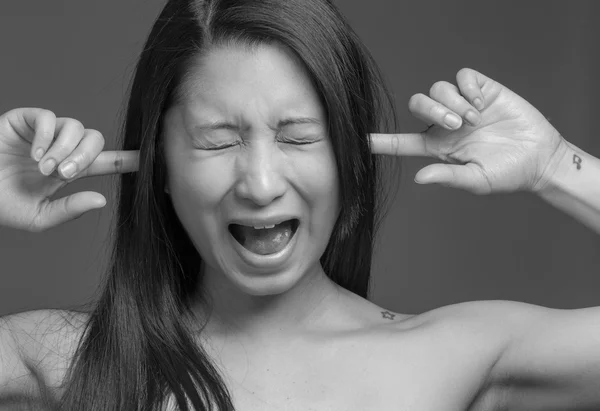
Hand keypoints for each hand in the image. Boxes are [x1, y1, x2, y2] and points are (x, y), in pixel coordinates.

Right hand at [0, 108, 138, 231]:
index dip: (127, 159)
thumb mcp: (38, 217)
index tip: (149, 159)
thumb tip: (101, 201)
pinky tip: (35, 154)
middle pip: (95, 140)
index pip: (106, 162)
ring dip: (65, 149)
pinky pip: (50, 118)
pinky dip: (47, 136)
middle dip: (86, 156)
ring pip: (76, 128)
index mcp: (69, 171)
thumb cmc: (1, 204)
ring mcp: (45, 134)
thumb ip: (68, 210)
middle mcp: (62, 149)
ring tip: (45, 169)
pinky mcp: (26, 120)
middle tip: (64, 174)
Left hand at [370, 68, 566, 194]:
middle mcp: (445, 124)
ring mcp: (463, 105)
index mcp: (438, 147)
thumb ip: (448, 176)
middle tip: (456, 125)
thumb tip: (419, 178)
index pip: (402, 143)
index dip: (382, 142)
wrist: (541, 158)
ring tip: (474, 119)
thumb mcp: (476, 180)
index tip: (360, 141)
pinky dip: (467, 87)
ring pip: (438, 89)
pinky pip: (462, 76)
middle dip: (432, 110)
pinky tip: (480, 103)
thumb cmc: (507, 174)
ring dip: (452, 102)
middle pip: (418, 104)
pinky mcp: (482, 90)